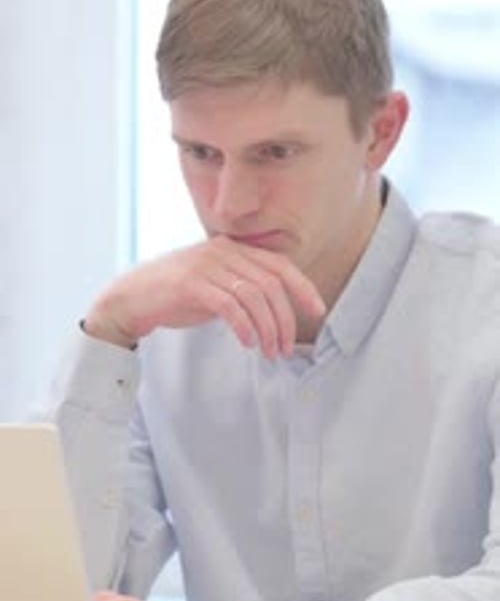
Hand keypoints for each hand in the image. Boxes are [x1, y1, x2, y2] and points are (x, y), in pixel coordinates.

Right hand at [84, 236, 325, 357]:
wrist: (130, 298)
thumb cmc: (175, 295)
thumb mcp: (215, 285)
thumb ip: (243, 288)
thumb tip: (277, 310)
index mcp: (233, 248)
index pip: (279, 265)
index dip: (303, 287)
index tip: (317, 310)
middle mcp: (223, 251)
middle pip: (271, 283)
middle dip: (285, 318)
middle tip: (286, 346)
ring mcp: (206, 265)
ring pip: (254, 296)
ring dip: (268, 328)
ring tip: (270, 352)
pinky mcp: (191, 284)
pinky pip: (230, 305)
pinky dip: (245, 326)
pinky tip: (249, 343)